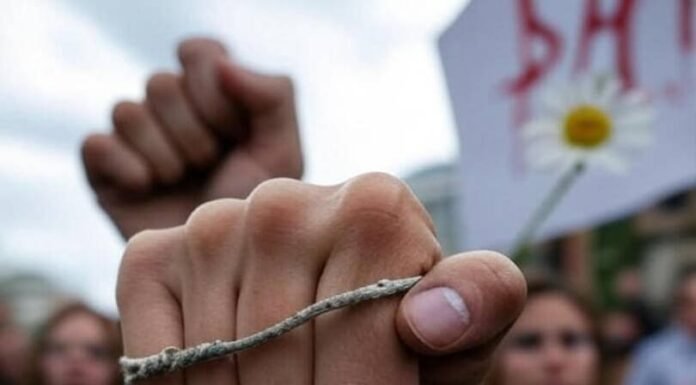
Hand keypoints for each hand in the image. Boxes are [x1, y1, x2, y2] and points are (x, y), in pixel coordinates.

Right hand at [82, 38, 301, 238]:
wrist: (223, 265)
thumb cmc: (253, 207)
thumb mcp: (283, 150)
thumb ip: (272, 95)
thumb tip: (221, 63)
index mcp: (210, 94)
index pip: (198, 54)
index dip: (215, 94)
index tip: (236, 135)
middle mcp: (169, 109)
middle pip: (160, 83)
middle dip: (194, 133)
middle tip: (210, 166)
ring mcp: (133, 138)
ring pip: (127, 111)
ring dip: (166, 155)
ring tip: (184, 181)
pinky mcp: (103, 169)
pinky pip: (96, 144)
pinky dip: (128, 167)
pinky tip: (150, 188)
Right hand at [117, 173, 525, 384]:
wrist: (342, 319)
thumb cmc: (405, 336)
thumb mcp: (458, 328)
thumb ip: (478, 303)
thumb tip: (432, 318)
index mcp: (372, 203)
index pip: (360, 335)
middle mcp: (283, 196)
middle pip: (281, 350)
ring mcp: (211, 222)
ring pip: (217, 361)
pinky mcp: (150, 254)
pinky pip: (154, 352)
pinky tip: (231, 378)